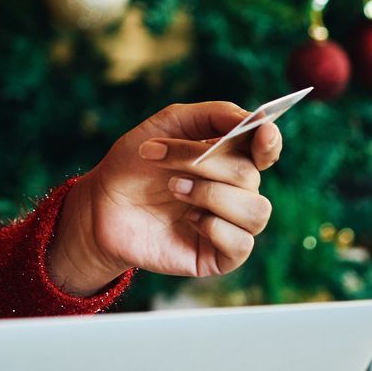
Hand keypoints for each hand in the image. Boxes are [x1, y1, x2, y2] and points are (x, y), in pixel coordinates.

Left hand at [63, 100, 282, 281]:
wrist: (101, 204)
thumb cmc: (134, 163)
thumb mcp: (167, 124)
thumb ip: (212, 115)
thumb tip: (257, 118)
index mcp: (229, 157)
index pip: (266, 149)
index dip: (270, 142)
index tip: (262, 131)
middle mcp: (236, 190)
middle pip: (249, 175)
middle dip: (203, 162)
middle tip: (157, 155)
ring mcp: (230, 223)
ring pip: (256, 211)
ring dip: (211, 194)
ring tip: (174, 188)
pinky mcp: (219, 255)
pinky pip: (242, 244)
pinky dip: (215, 227)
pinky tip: (188, 220)